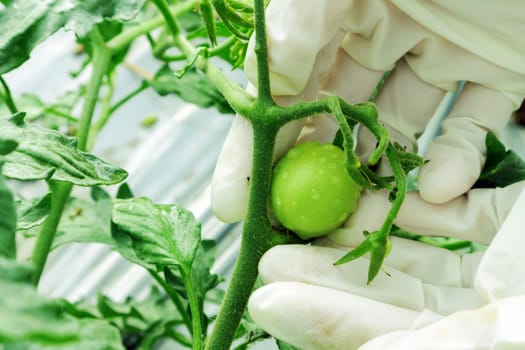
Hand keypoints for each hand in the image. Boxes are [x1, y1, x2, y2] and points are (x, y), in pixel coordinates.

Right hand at [211, 0, 524, 221]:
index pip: (285, 88)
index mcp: (341, 10)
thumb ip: (302, 19)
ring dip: (380, 180)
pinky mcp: (496, 70)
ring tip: (363, 223)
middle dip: (309, 175)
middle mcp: (384, 35)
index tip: (232, 200)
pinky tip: (441, 190)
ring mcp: (439, 56)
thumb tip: (267, 84)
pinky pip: (471, 124)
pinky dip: (457, 161)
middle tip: (291, 228)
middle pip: (334, 120)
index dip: (254, 144)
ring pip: (399, 133)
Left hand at [247, 181, 524, 348]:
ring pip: (412, 245)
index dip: (322, 318)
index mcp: (473, 340)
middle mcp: (480, 309)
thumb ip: (418, 345)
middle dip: (325, 271)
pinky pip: (457, 208)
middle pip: (386, 289)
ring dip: (359, 229)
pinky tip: (375, 191)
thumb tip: (327, 335)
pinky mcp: (513, 219)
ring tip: (304, 216)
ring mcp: (496, 263)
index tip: (265, 299)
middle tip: (269, 256)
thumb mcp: (497, 334)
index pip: (380, 335)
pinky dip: (418, 198)